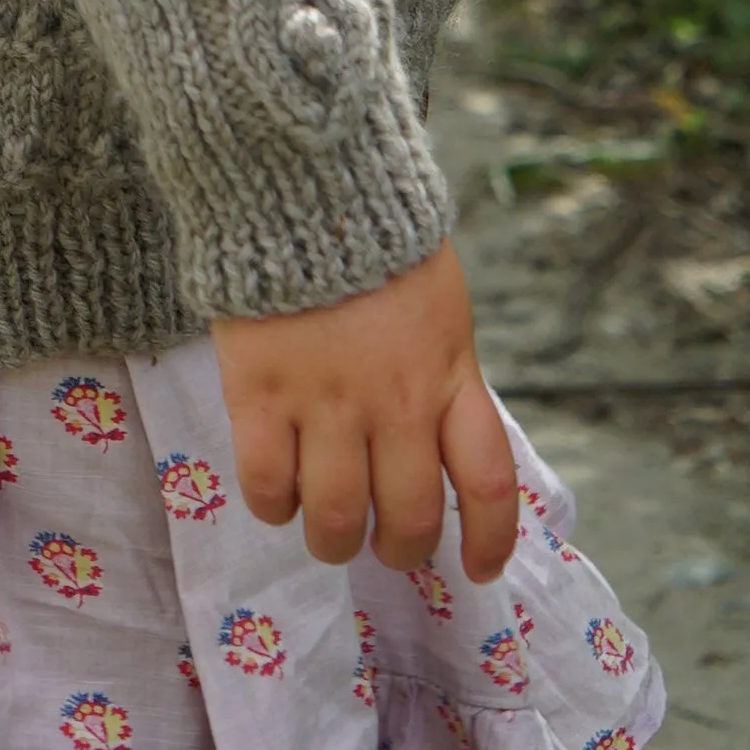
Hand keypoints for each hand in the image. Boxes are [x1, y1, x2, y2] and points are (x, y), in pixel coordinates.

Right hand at [210, 241, 518, 582]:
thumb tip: (442, 443)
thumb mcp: (440, 308)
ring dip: (334, 540)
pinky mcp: (259, 390)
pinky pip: (266, 483)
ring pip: (336, 516)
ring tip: (326, 532)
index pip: (489, 485)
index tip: (480, 568)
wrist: (301, 181)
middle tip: (384, 543)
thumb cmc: (376, 242)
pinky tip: (276, 496)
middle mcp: (396, 401)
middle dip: (399, 548)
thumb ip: (445, 376)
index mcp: (450, 376)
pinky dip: (272, 506)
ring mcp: (325, 399)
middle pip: (411, 517)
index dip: (490, 541)